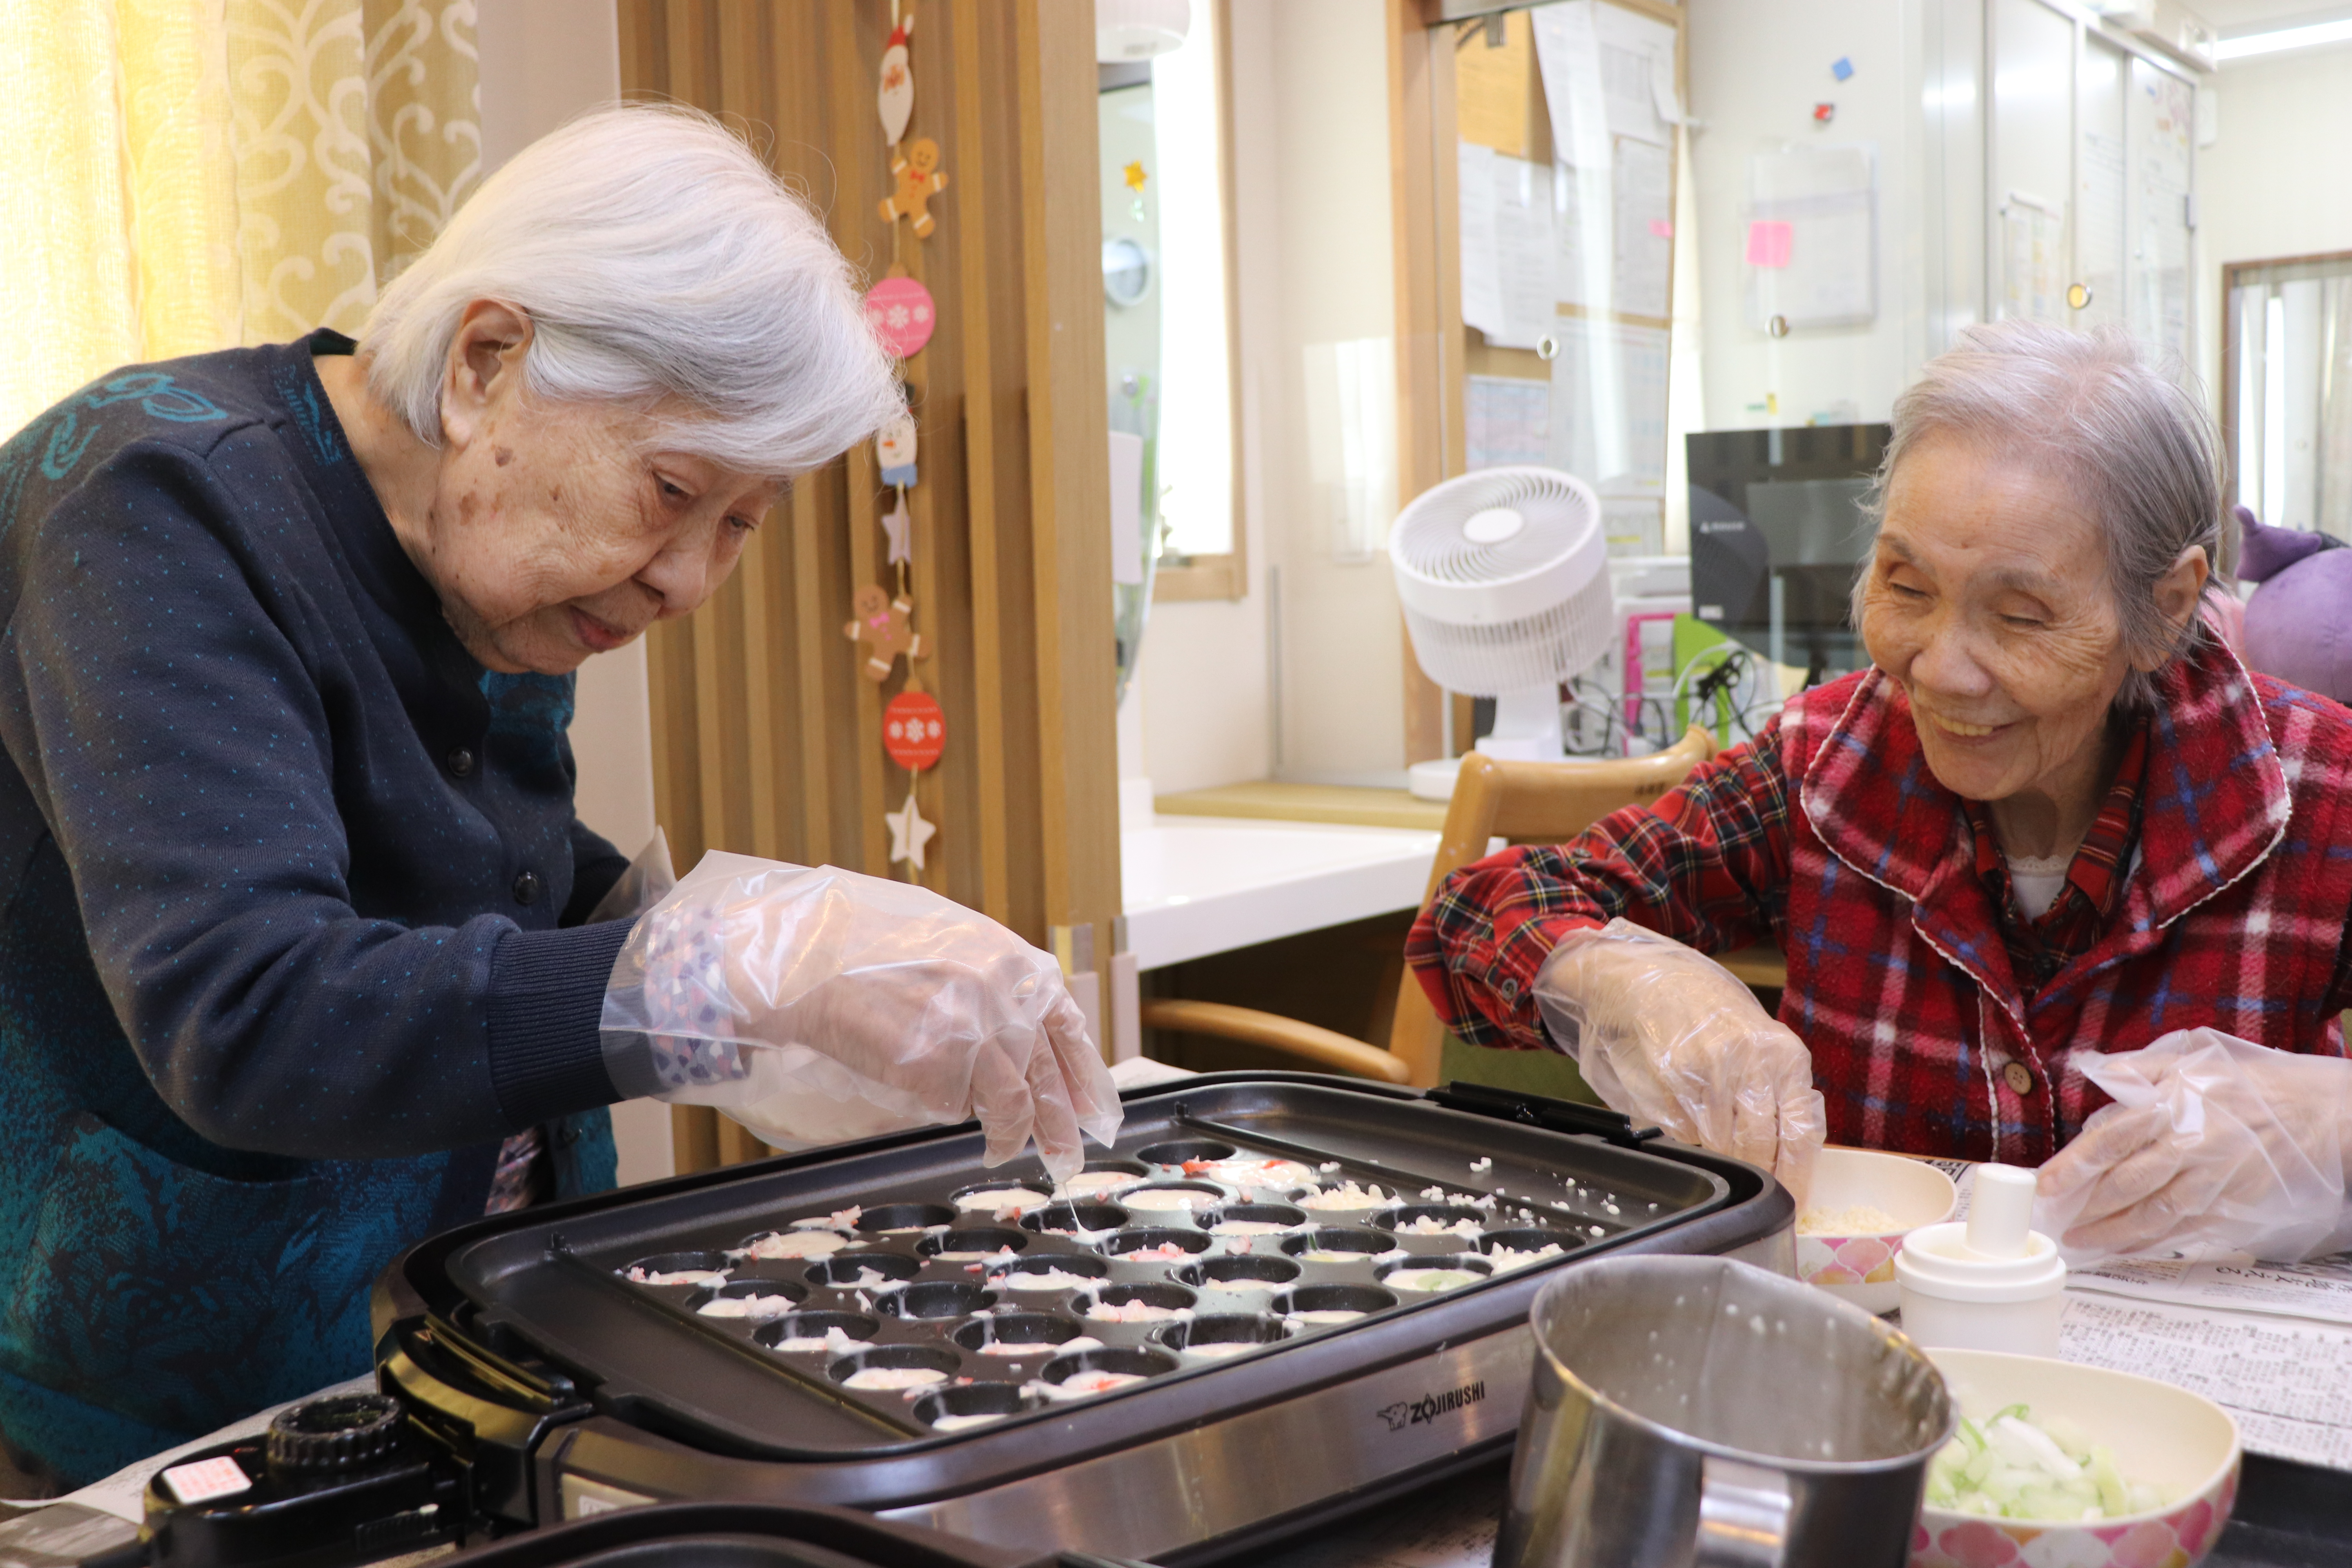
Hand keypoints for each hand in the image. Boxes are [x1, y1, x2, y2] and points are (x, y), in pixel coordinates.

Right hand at [605, 854, 1121, 1177]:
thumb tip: (1032, 1044)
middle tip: (1068, 1160)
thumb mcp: (956, 950)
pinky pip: (955, 1107)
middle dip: (1061, 1127)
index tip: (1098, 1116)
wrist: (811, 955)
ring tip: (1000, 1151)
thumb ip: (998, 990)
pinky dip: (951, 1114)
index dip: (1087, 1080)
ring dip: (1009, 1136)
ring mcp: (973, 1033)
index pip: (1070, 1031)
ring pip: (1011, 1104)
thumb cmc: (877, 950)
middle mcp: (1005, 997)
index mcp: (1016, 965)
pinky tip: (939, 1110)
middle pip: (1048, 1078)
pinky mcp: (936, 1067)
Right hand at [1534, 919, 1823, 1202]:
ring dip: (1719, 1154)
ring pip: (1719, 1143)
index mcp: (1784, 1056)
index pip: (1798, 1133)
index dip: (1796, 1177)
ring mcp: (1708, 1069)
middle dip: (1755, 1173)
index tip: (1792, 1202)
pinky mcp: (1671, 1077)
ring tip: (1717, 1144)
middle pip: (1758, 1145)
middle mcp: (1749, 1061)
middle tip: (1752, 1185)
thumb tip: (1793, 1160)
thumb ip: (1782, 1095)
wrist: (1659, 984)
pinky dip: (1688, 1134)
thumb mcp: (1767, 1047)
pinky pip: (1684, 1129)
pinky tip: (1690, 1114)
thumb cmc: (1719, 1021)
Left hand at [2035, 1029, 2351, 1262]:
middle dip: (2089, 1207)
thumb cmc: (2244, 1086)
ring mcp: (2213, 1178)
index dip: (2075, 1165)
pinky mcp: (2233, 1202)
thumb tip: (2097, 1070)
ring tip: (2083, 1242)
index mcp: (2174, 1107)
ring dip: (2115, 1233)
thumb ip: (2141, 1068)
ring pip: (2157, 1214)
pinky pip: (2186, 1228)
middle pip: (2130, 1183)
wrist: (2313, 1111)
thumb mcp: (2191, 1062)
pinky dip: (2154, 1242)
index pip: (2113, 1138)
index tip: (2046, 1184)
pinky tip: (2127, 1247)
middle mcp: (2191, 1145)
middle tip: (2056, 1222)